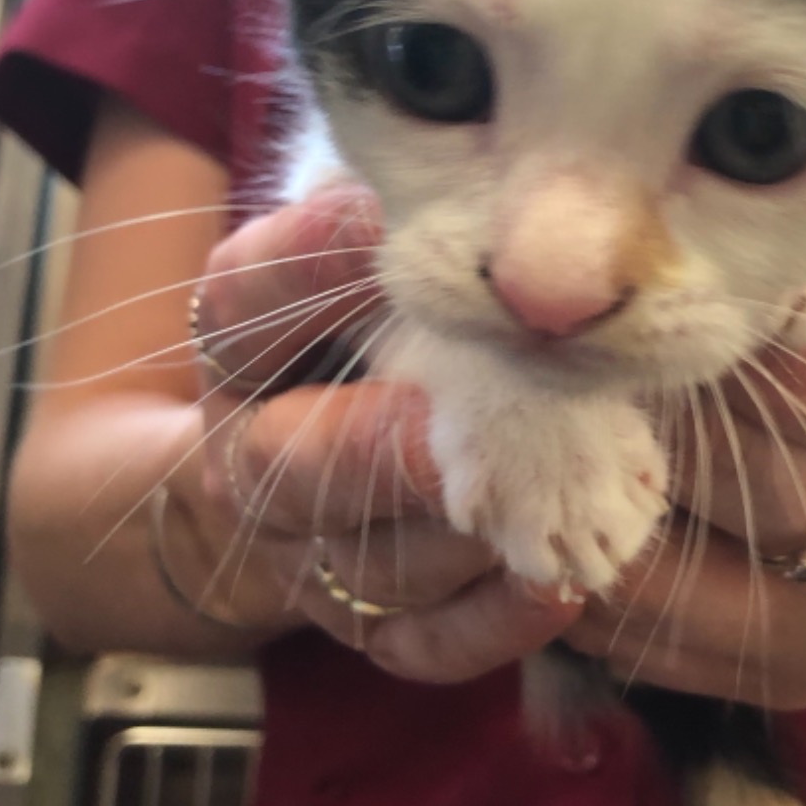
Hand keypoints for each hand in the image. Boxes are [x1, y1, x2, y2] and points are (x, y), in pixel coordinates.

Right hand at [162, 184, 585, 680]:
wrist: (313, 457)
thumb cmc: (371, 314)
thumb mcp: (364, 241)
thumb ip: (406, 203)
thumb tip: (488, 162)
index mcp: (238, 342)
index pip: (249, 297)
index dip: (309, 260)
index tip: (378, 214)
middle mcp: (255, 455)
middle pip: (298, 466)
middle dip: (385, 448)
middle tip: (463, 423)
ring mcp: (310, 555)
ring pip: (380, 566)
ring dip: (473, 534)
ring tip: (566, 495)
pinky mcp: (374, 625)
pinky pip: (430, 643)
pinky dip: (500, 618)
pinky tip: (566, 579)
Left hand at [565, 202, 805, 708]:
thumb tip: (697, 179)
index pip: (801, 366)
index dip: (695, 323)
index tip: (608, 286)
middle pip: (734, 472)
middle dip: (625, 412)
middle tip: (526, 357)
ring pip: (682, 574)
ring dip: (584, 511)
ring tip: (512, 444)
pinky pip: (665, 645)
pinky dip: (589, 589)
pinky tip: (541, 525)